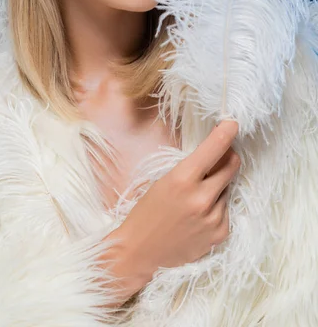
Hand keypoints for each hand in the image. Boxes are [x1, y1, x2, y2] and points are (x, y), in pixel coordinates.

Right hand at [115, 119, 239, 282]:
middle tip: (220, 155)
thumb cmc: (148, 210)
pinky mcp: (220, 234)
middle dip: (228, 156)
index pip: (213, 149)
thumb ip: (192, 168)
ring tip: (195, 198)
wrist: (141, 250)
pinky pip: (226, 209)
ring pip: (227, 188)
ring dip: (218, 186)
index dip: (226, 132)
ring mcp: (213, 218)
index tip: (233, 123)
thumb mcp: (164, 180)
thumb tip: (218, 152)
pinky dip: (217, 206)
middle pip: (231, 166)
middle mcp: (201, 198)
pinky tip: (198, 215)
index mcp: (182, 179)